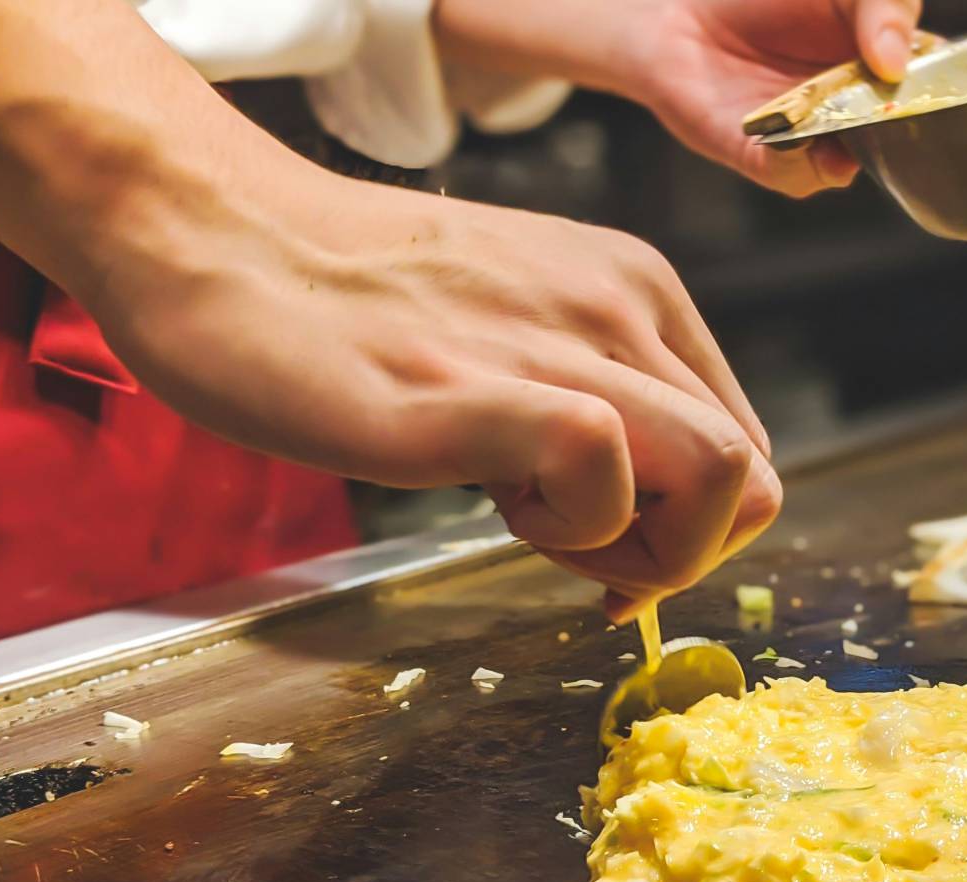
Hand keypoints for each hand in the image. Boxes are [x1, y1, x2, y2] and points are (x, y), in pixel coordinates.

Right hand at [91, 167, 779, 620]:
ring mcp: (558, 344)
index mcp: (637, 291)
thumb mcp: (516, 327)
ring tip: (530, 522)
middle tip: (582, 559)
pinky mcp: (476, 391)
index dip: (696, 532)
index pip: (745, 449)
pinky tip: (492, 507)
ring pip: (721, 476)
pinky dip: (573, 530)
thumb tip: (637, 517)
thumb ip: (591, 400)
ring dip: (641, 550)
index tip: (615, 558)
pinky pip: (601, 465)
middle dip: (681, 555)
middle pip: (750, 480)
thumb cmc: (349, 298)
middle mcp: (621, 307)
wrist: (215, 235)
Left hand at [639, 0, 923, 196]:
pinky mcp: (766, 156)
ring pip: (852, 162)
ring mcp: (814, 137)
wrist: (682, 11)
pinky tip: (799, 134)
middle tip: (904, 112)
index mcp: (887, 63)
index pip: (939, 85)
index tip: (955, 86)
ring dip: (854, 149)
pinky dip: (800, 158)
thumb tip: (894, 62)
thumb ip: (885, 5)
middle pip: (901, 135)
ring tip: (848, 124)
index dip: (951, 91)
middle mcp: (857, 109)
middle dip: (906, 130)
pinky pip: (794, 173)